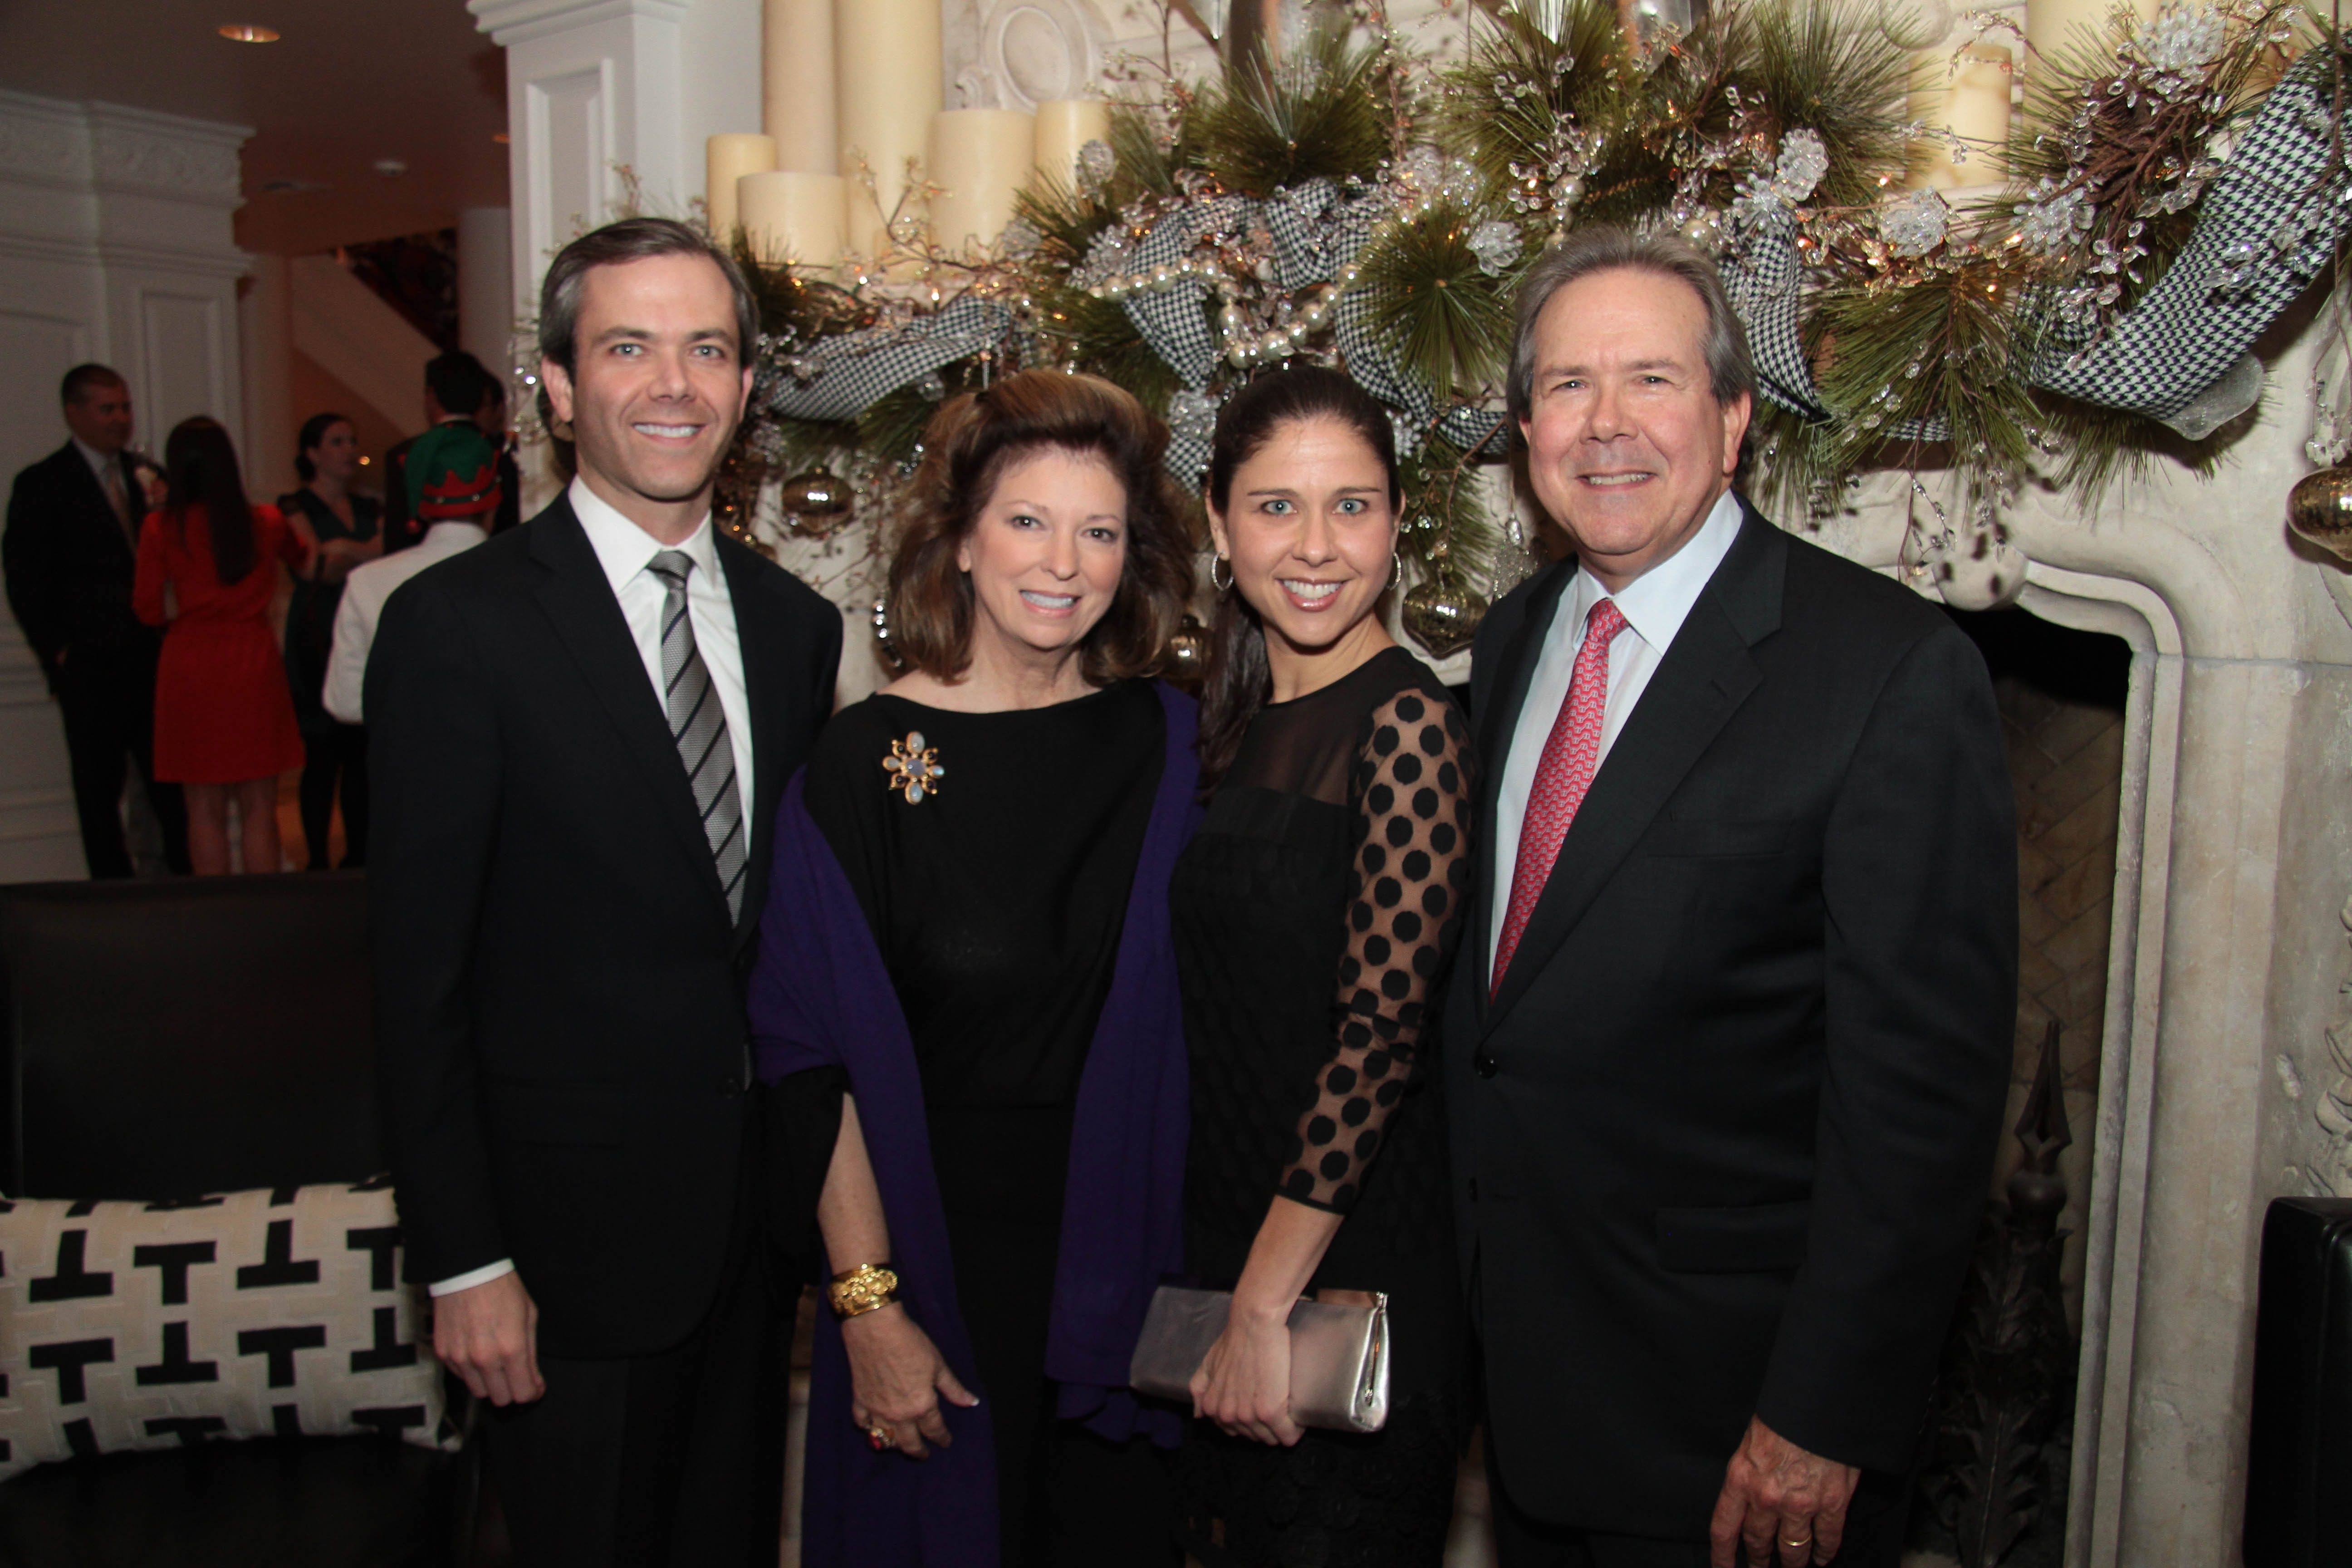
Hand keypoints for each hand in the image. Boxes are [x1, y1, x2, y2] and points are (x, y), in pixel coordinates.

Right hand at [432, 1270, 544, 1406]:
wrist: (467, 1270)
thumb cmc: (503, 1289)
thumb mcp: (528, 1316)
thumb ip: (531, 1355)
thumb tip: (535, 1384)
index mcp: (511, 1349)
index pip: (522, 1393)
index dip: (531, 1393)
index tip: (534, 1387)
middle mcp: (484, 1359)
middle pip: (500, 1398)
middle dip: (512, 1390)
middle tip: (515, 1375)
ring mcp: (461, 1358)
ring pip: (478, 1391)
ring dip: (490, 1383)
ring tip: (495, 1361)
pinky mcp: (443, 1353)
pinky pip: (460, 1376)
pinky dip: (471, 1370)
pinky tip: (476, 1350)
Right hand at [841, 1302, 976, 1458]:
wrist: (876, 1328)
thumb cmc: (911, 1343)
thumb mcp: (938, 1365)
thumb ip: (953, 1388)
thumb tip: (971, 1403)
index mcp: (922, 1406)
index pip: (935, 1430)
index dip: (942, 1438)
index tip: (946, 1442)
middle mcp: (899, 1415)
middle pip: (910, 1443)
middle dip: (919, 1452)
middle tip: (924, 1454)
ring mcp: (877, 1410)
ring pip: (886, 1439)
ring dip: (895, 1444)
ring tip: (902, 1443)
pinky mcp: (859, 1401)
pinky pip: (863, 1423)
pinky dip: (868, 1428)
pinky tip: (873, 1427)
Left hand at [1190, 1301, 1300, 1446]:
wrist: (1253, 1323)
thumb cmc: (1234, 1340)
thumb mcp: (1208, 1364)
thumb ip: (1199, 1389)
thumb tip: (1198, 1415)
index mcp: (1212, 1408)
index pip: (1236, 1432)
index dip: (1251, 1420)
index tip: (1261, 1405)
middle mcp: (1227, 1416)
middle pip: (1255, 1437)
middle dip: (1266, 1426)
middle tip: (1276, 1403)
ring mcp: (1247, 1416)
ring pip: (1272, 1439)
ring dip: (1282, 1428)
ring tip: (1287, 1407)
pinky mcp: (1270, 1412)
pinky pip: (1288, 1436)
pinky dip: (1295, 1429)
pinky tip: (1297, 1417)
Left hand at [1709, 1417, 1859, 1566]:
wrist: (1819, 1404)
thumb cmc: (1783, 1416)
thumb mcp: (1751, 1442)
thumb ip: (1748, 1474)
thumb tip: (1748, 1494)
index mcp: (1741, 1479)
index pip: (1724, 1529)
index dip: (1722, 1556)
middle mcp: (1766, 1498)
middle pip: (1757, 1542)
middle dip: (1758, 1560)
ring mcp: (1799, 1504)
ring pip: (1792, 1549)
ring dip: (1793, 1562)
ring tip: (1793, 1567)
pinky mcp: (1831, 1504)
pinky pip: (1826, 1539)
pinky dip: (1825, 1552)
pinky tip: (1822, 1557)